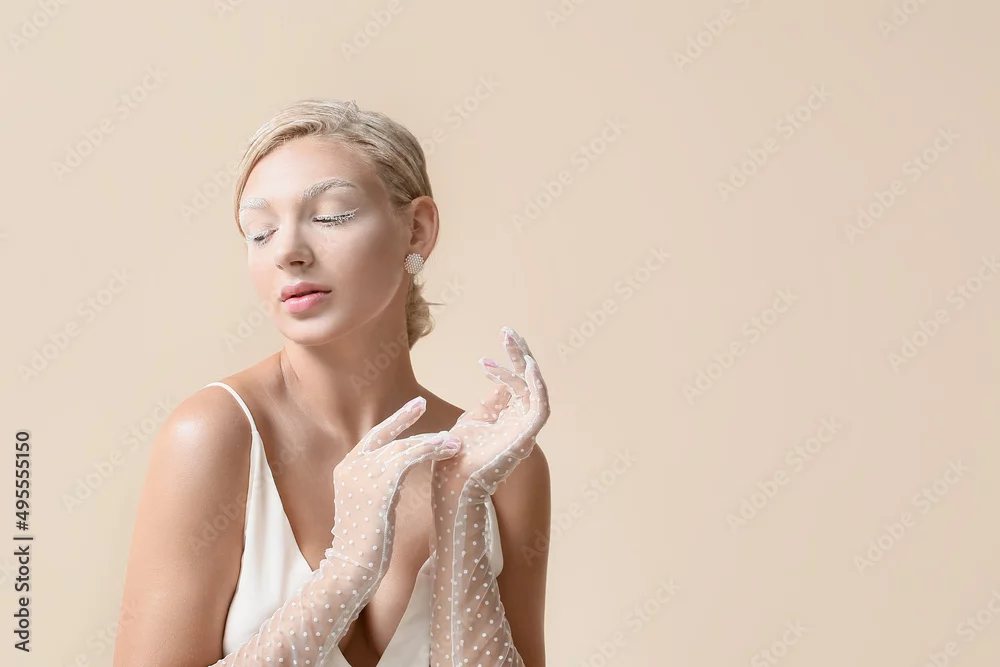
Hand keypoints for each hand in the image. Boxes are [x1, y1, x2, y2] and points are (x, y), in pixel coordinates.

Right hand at [213, 396, 460, 665]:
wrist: (351, 569)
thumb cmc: (365, 546)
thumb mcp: (370, 508)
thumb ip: (380, 487)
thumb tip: (399, 475)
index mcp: (346, 469)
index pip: (374, 437)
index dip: (396, 421)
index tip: (415, 406)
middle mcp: (351, 466)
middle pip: (387, 436)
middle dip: (410, 419)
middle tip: (431, 406)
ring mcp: (362, 473)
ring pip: (403, 446)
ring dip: (432, 442)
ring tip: (456, 441)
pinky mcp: (378, 484)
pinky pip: (409, 458)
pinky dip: (431, 451)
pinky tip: (449, 450)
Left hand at [437, 327, 549, 495]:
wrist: (452, 483)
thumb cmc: (457, 458)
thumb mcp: (472, 422)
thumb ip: (488, 404)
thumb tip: (499, 385)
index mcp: (508, 420)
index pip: (515, 387)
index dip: (504, 369)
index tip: (483, 361)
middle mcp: (520, 423)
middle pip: (527, 382)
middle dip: (519, 355)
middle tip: (507, 331)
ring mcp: (524, 430)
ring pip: (533, 389)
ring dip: (525, 361)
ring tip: (512, 339)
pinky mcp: (527, 436)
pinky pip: (540, 406)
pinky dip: (537, 385)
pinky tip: (528, 365)